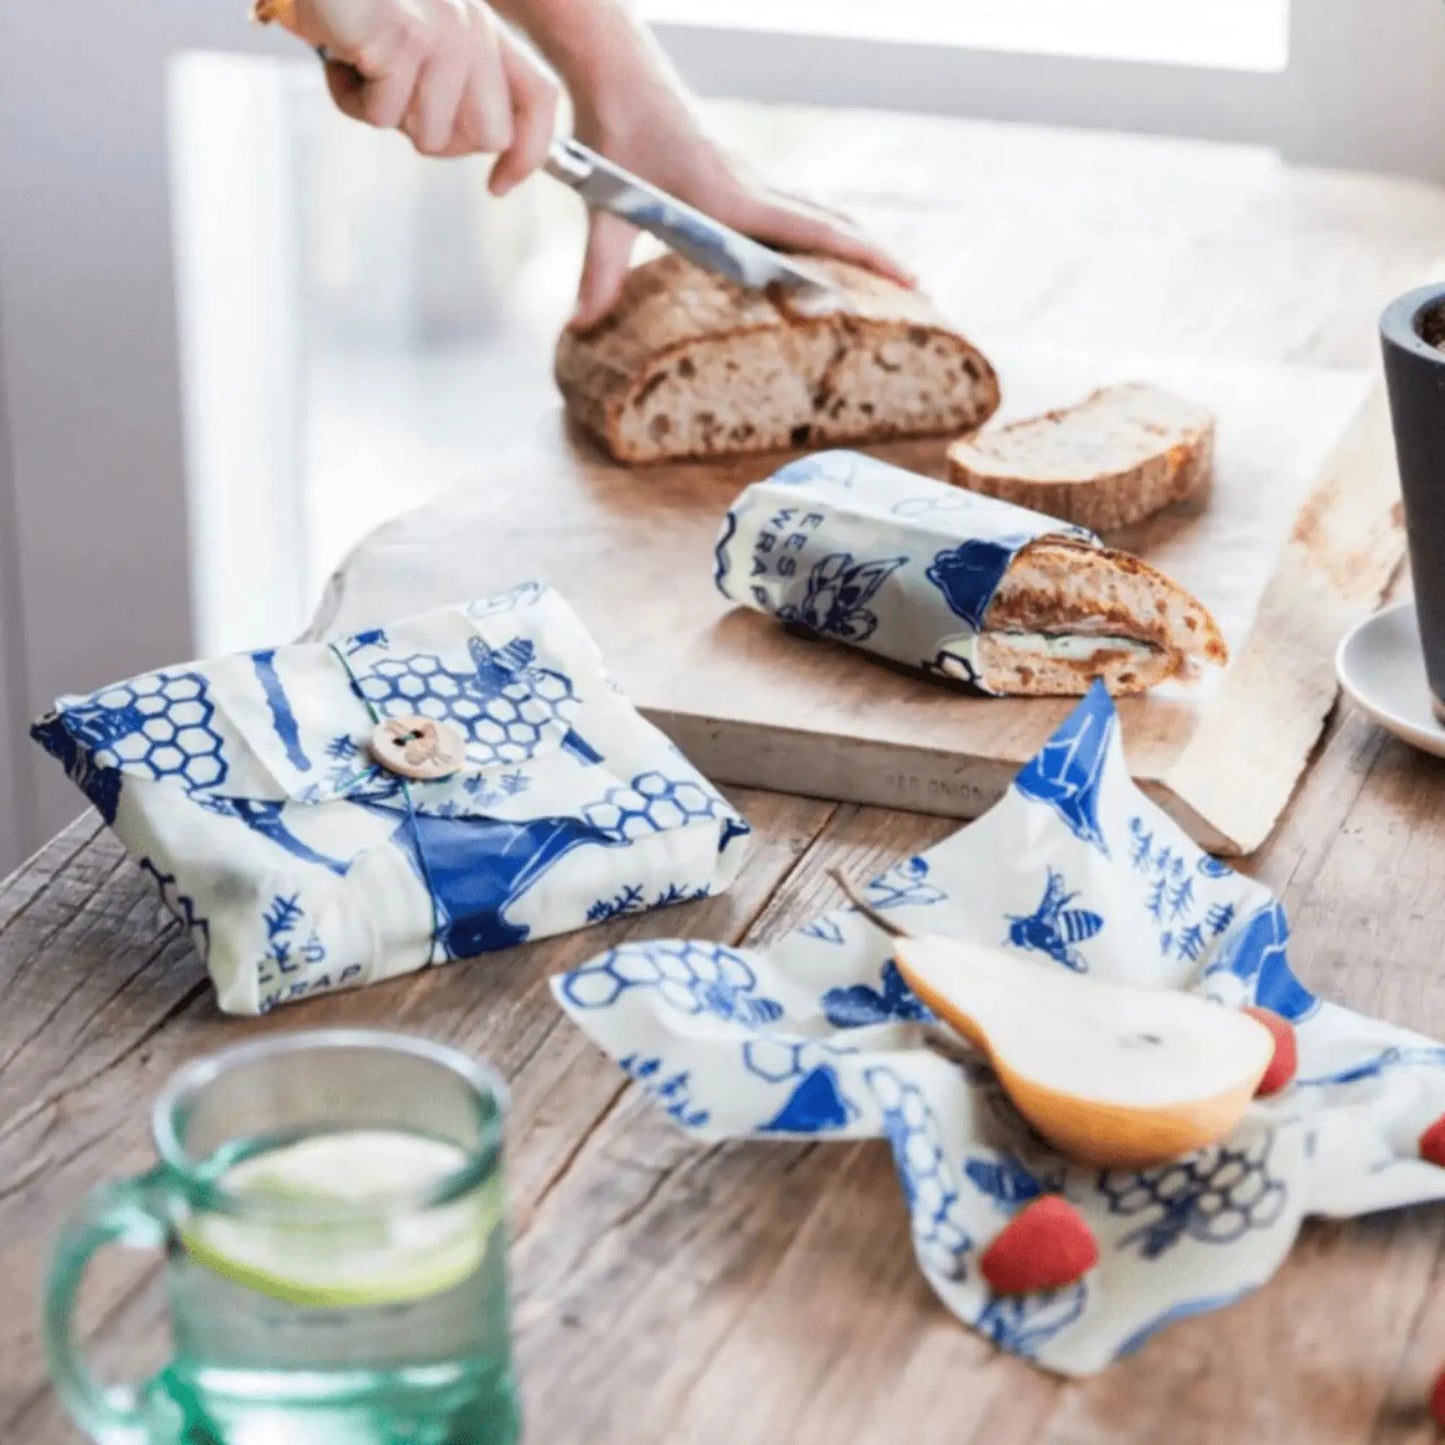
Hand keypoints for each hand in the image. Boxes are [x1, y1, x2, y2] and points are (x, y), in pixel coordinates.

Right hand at [290, 0, 557, 187]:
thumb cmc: (353, 9)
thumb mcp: (418, 45)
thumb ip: (456, 87)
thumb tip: (485, 143)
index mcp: (486, 27)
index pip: (540, 97)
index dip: (528, 153)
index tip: (498, 187)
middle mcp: (475, 26)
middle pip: (490, 136)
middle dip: (441, 139)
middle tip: (398, 100)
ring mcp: (445, 32)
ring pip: (432, 136)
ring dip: (386, 116)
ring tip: (363, 67)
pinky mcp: (408, 39)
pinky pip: (384, 117)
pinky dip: (350, 99)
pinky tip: (340, 56)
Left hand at [568, 77, 911, 329]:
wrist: (619, 75)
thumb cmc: (616, 134)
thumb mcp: (606, 206)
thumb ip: (598, 268)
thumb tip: (579, 325)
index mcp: (735, 199)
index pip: (815, 231)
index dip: (863, 259)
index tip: (906, 281)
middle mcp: (755, 189)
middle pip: (834, 224)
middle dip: (879, 260)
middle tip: (922, 294)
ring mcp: (752, 182)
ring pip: (821, 214)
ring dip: (858, 245)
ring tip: (891, 279)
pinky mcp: (741, 180)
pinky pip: (798, 210)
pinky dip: (827, 232)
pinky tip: (829, 252)